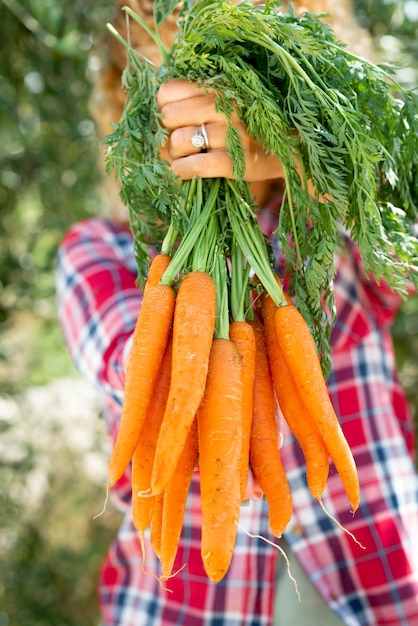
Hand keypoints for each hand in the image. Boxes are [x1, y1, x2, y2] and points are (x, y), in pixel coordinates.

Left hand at [157, 78, 283, 182]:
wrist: (292, 151)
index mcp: (220, 86)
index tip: (174, 120)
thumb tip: (159, 106)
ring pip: (177, 142)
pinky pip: (193, 166)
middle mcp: (225, 106)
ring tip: (185, 157)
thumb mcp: (231, 99)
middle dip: (167, 133)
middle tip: (178, 142)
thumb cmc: (252, 126)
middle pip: (168, 117)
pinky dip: (180, 171)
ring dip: (175, 155)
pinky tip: (183, 172)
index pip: (167, 92)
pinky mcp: (234, 162)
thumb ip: (201, 96)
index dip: (164, 108)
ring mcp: (230, 134)